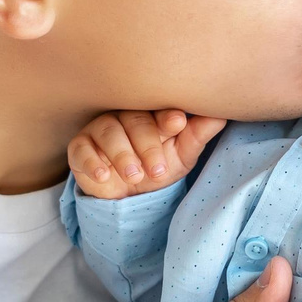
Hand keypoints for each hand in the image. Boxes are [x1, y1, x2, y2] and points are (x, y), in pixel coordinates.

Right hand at [68, 108, 228, 199]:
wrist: (127, 192)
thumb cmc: (156, 165)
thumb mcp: (182, 154)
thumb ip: (198, 134)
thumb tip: (222, 114)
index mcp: (151, 112)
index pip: (158, 109)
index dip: (167, 116)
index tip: (177, 123)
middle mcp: (124, 115)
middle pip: (134, 122)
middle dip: (147, 146)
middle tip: (157, 169)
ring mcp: (99, 129)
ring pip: (109, 133)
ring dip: (122, 155)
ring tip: (134, 176)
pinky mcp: (80, 147)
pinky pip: (81, 149)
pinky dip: (92, 162)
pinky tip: (103, 176)